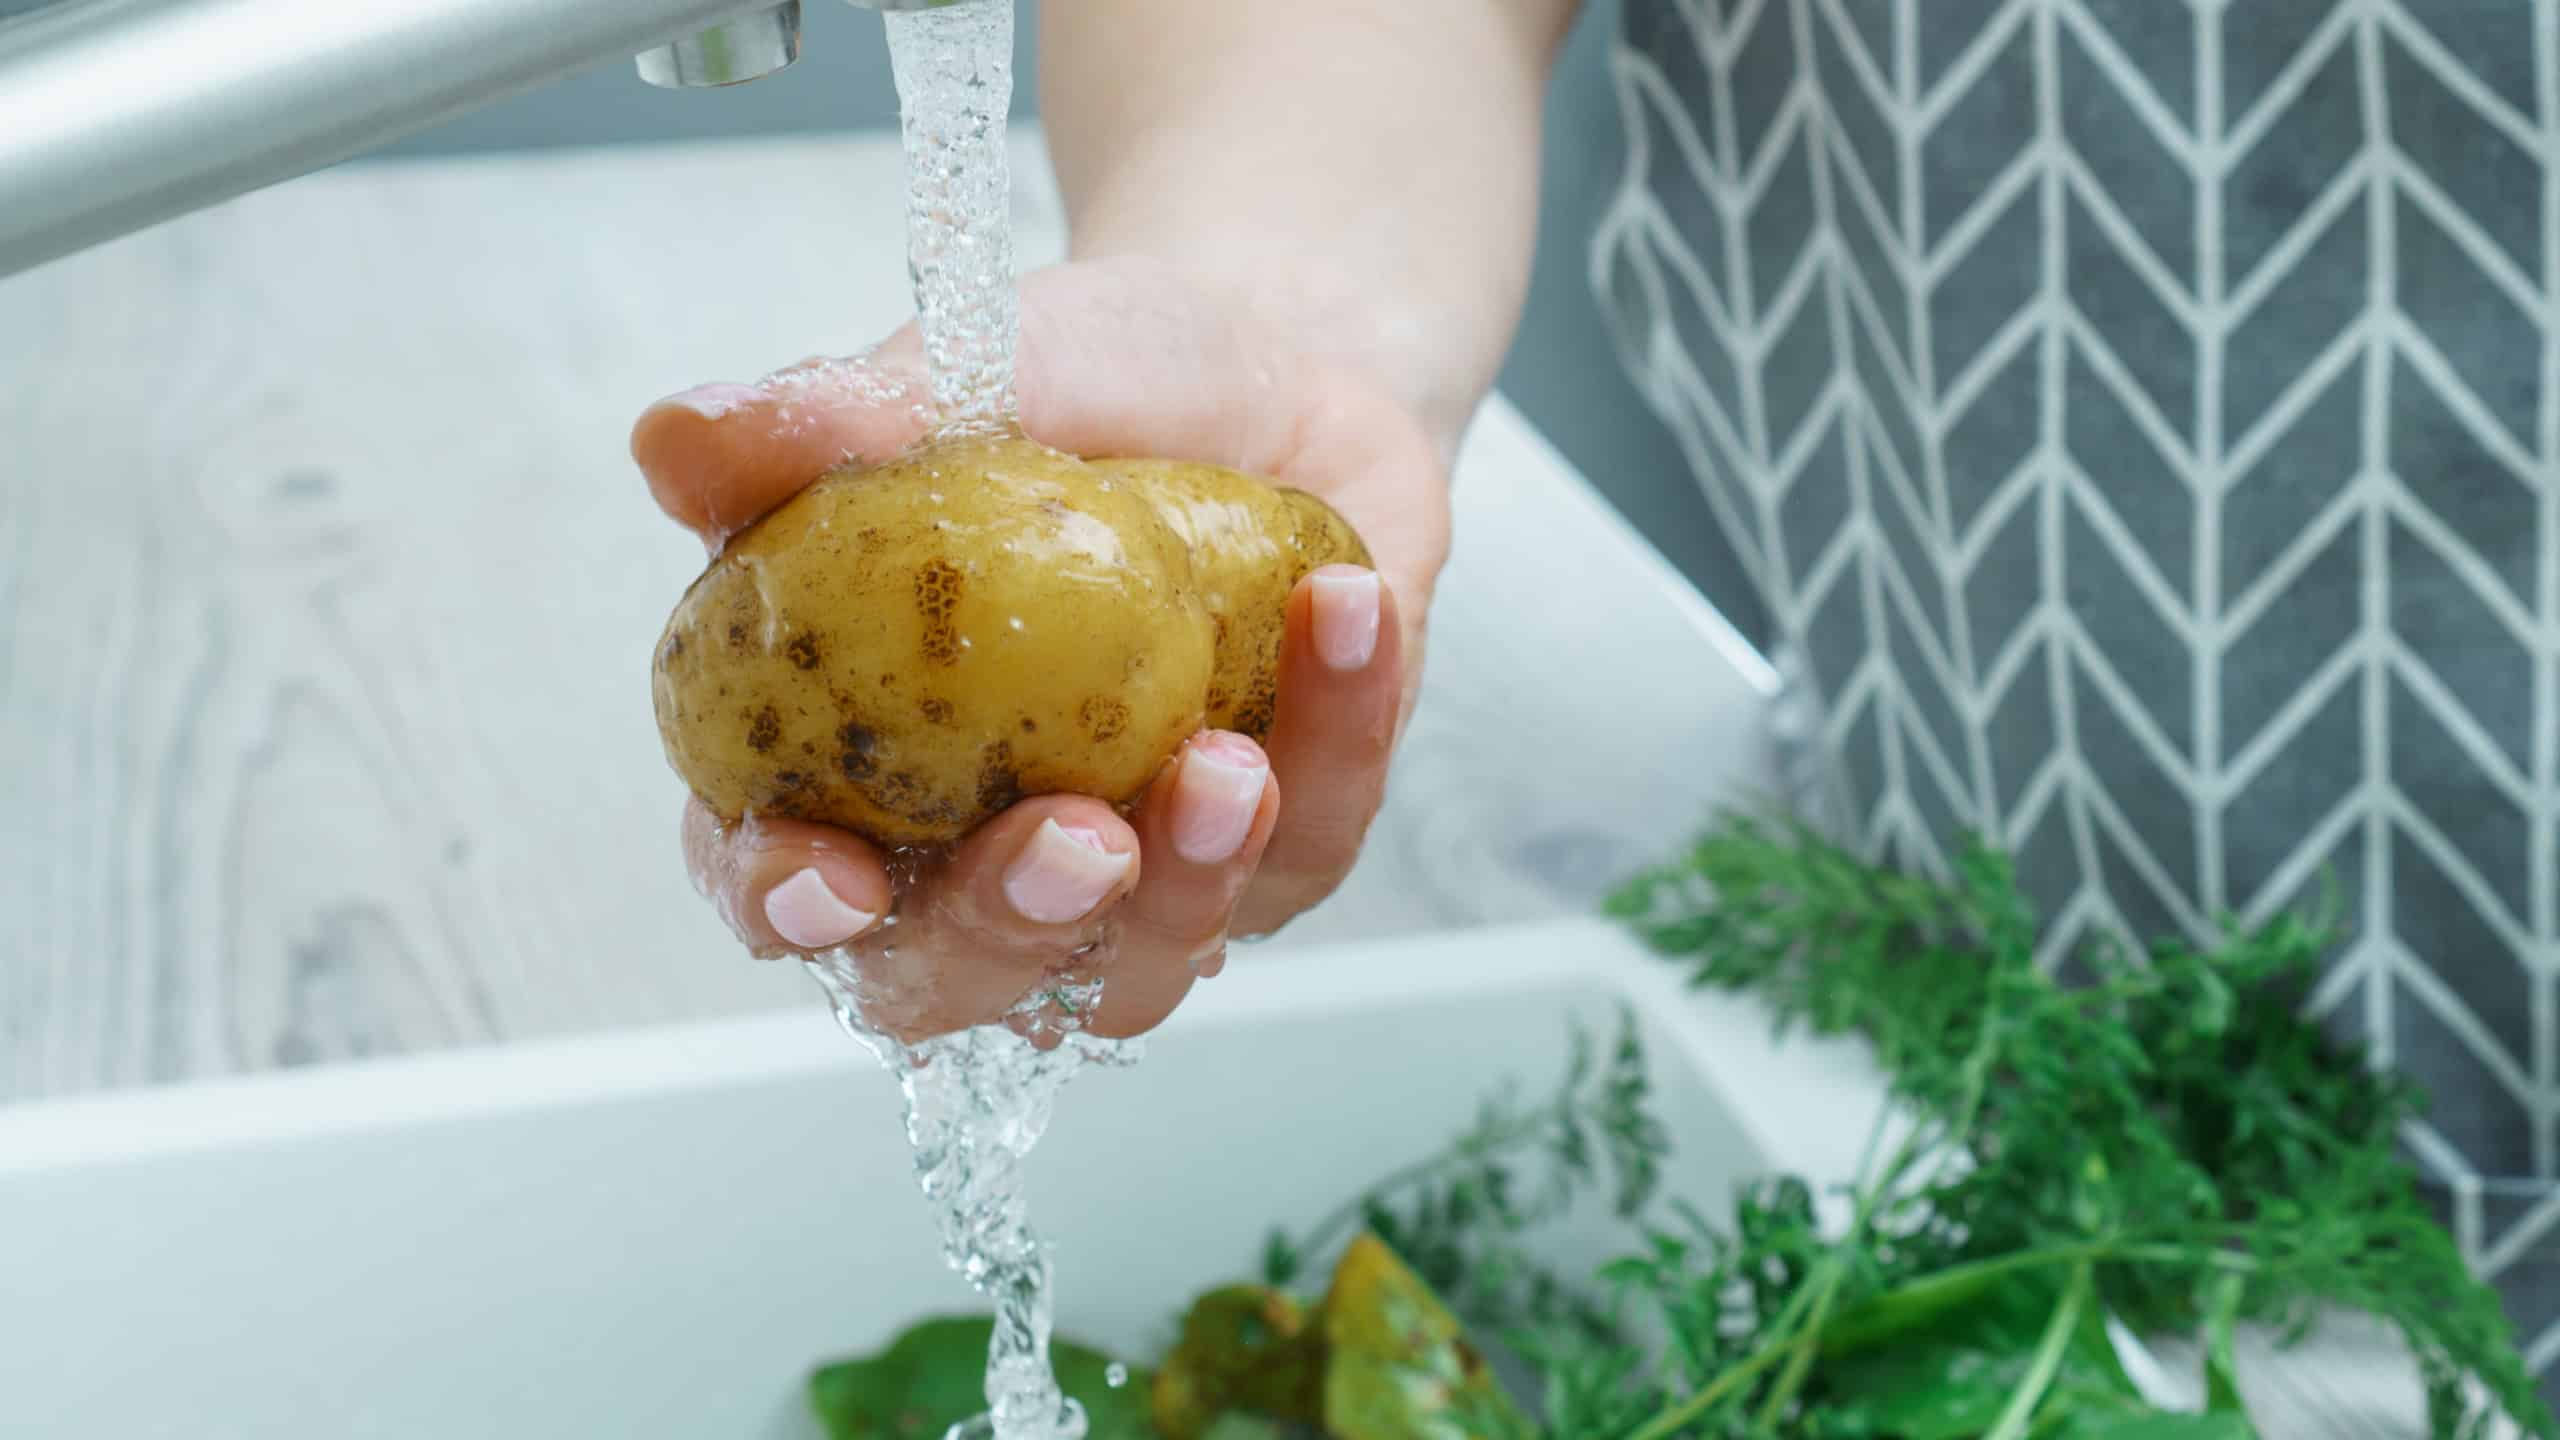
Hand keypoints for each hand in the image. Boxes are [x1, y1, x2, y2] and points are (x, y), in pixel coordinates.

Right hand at [632, 257, 1451, 1043]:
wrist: (1276, 362)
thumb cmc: (1087, 385)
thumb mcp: (964, 373)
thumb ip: (827, 421)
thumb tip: (674, 443)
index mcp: (850, 762)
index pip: (775, 883)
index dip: (779, 906)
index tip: (823, 878)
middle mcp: (979, 849)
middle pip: (958, 980)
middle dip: (1008, 934)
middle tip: (1074, 842)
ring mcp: (1141, 873)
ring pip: (1143, 968)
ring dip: (1186, 887)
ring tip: (1229, 761)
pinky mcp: (1289, 845)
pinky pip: (1316, 842)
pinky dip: (1337, 737)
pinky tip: (1344, 610)